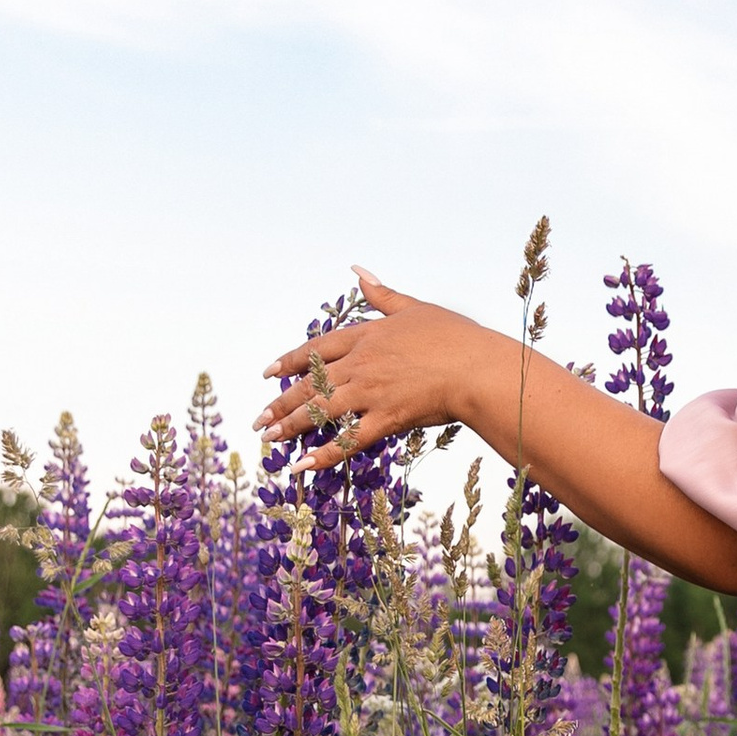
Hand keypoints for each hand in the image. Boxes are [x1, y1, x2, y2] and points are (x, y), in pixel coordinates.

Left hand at [257, 270, 484, 469]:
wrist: (478, 368)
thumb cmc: (456, 337)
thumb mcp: (415, 308)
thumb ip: (383, 294)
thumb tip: (356, 271)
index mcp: (366, 336)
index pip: (317, 350)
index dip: (290, 362)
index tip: (269, 373)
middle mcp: (360, 364)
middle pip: (309, 384)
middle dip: (280, 402)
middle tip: (258, 419)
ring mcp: (370, 393)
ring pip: (319, 411)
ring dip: (289, 426)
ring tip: (268, 438)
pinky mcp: (386, 419)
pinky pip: (347, 440)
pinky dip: (322, 453)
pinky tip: (301, 464)